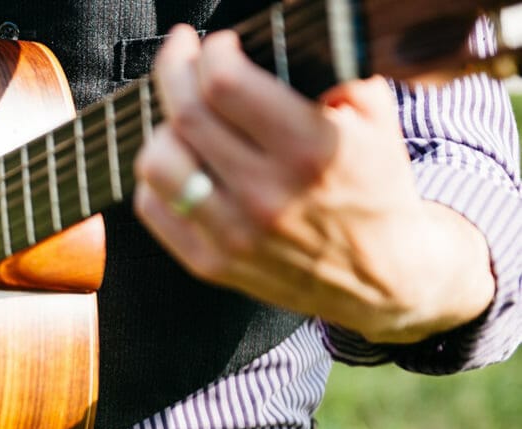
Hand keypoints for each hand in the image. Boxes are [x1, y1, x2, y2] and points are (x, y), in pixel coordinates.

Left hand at [133, 25, 493, 343]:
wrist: (383, 277)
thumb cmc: (374, 190)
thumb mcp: (376, 122)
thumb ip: (331, 76)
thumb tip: (275, 43)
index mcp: (312, 152)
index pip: (227, 86)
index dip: (210, 52)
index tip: (215, 44)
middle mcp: (268, 196)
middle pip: (185, 116)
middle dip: (174, 70)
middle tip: (181, 54)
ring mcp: (234, 235)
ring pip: (158, 163)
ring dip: (161, 127)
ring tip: (180, 117)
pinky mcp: (211, 264)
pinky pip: (153, 208)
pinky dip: (157, 177)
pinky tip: (181, 162)